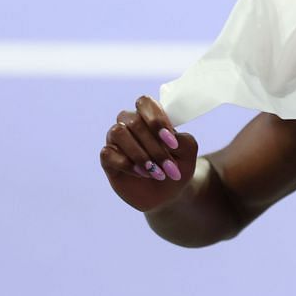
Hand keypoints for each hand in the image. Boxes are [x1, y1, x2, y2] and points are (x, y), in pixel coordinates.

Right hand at [99, 95, 199, 212]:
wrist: (168, 192)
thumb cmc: (178, 167)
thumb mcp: (188, 153)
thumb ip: (183, 140)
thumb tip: (169, 137)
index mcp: (150, 117)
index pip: (145, 103)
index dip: (156, 120)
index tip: (172, 143)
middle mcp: (130, 125)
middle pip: (133, 120)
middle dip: (154, 146)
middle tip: (169, 167)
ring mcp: (117, 141)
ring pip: (118, 132)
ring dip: (139, 154)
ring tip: (156, 172)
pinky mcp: (108, 158)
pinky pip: (107, 153)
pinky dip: (127, 164)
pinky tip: (142, 173)